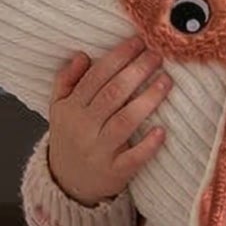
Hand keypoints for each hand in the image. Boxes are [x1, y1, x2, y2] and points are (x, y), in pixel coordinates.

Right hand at [45, 36, 170, 205]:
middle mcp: (84, 128)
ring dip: (147, 100)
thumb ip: (66, 81)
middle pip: (112, 94)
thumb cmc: (70, 138)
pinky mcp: (115, 172)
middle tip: (157, 55)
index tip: (138, 42)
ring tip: (166, 81)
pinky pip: (132, 158)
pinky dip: (147, 145)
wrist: (66, 183)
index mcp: (71, 108)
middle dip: (136, 71)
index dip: (118, 57)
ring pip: (124, 121)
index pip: (96, 77)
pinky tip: (162, 130)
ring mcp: (99, 151)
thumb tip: (82, 55)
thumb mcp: (58, 108)